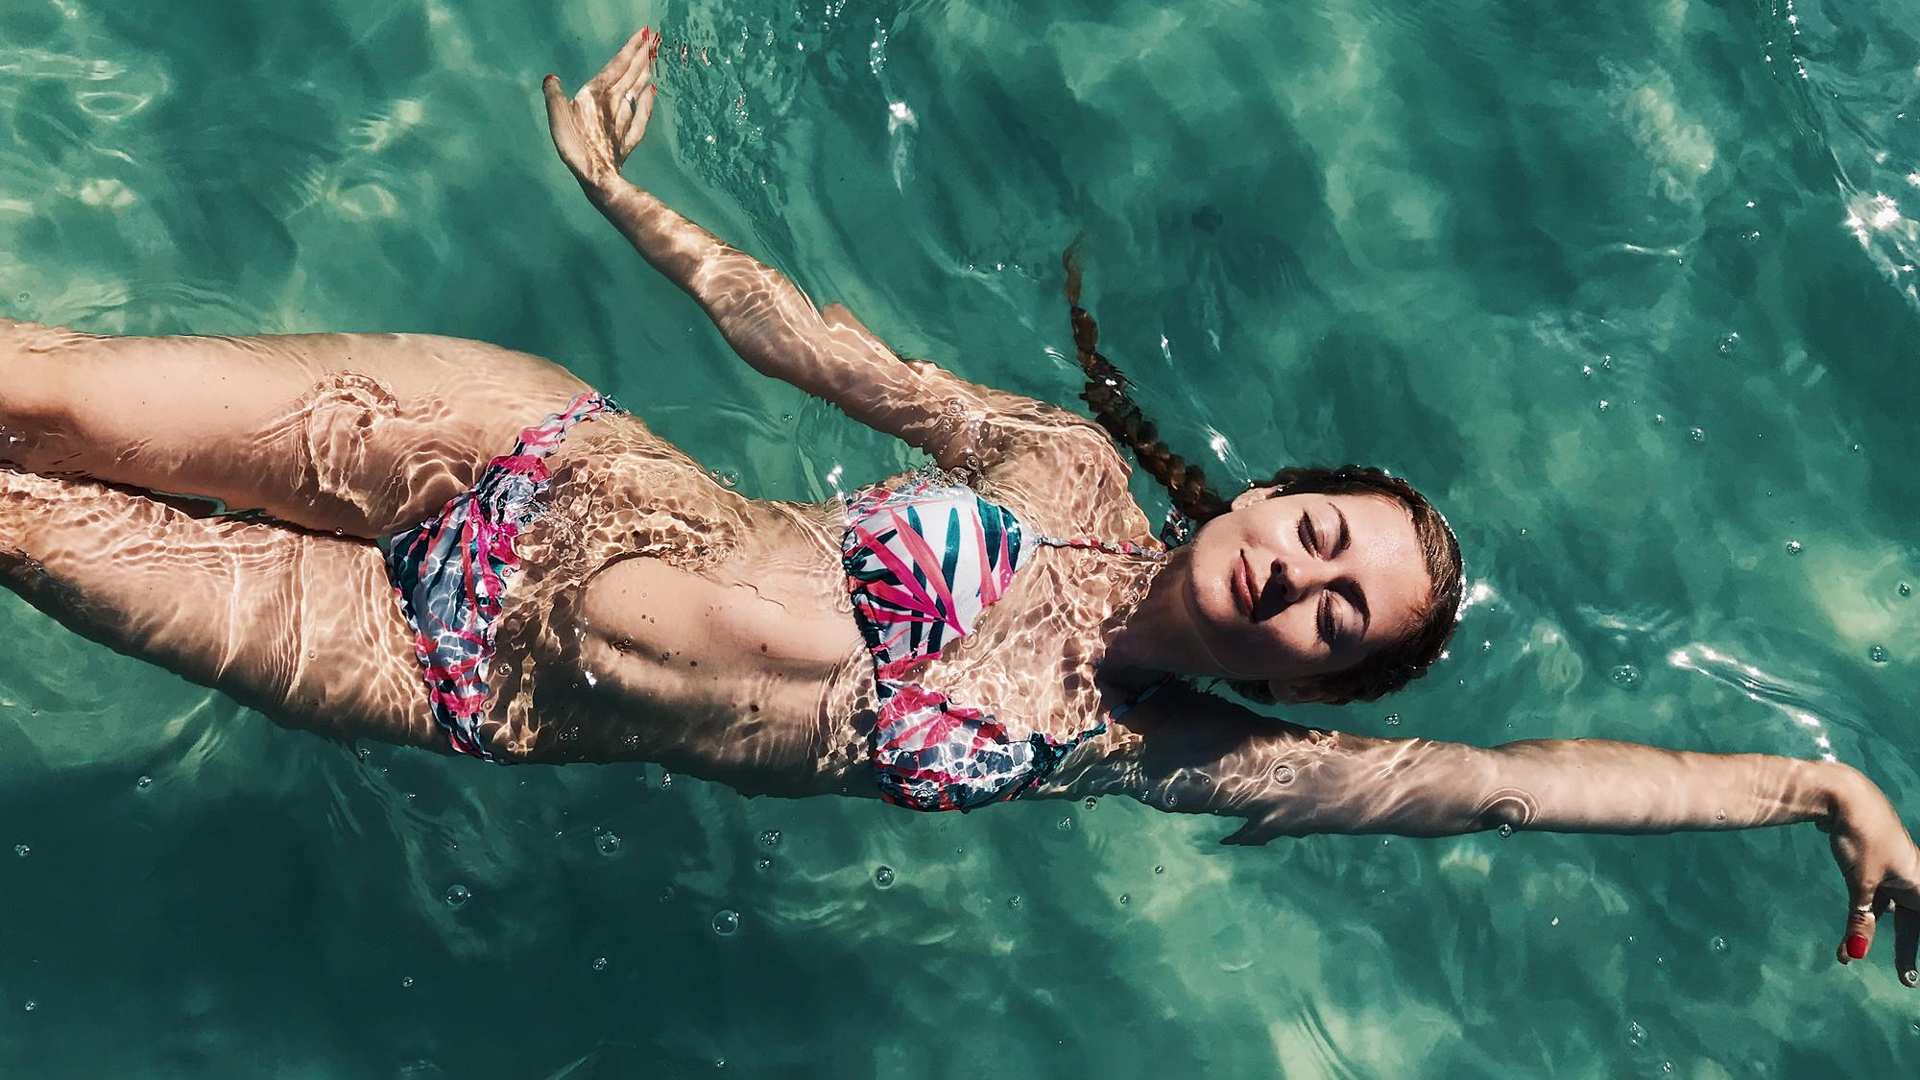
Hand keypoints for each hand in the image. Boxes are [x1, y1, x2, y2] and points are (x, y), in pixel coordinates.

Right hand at [543, 27, 660, 190]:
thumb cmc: (575, 146)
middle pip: (631, 74)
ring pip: (638, 90)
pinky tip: (652, 90)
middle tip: (656, 38)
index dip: (630, 49)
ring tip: (654, 56)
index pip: (617, 66)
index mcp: (596, 94)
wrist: (596, 176)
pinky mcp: (629, 137)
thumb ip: (554, 95)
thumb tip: (551, 78)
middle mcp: (613, 102)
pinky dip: (648, 101)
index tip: (644, 33)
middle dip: (643, 54)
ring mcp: (624, 119)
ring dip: (646, 71)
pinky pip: (642, 114)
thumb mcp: (557, 117)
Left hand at [1821, 764, 1919, 984]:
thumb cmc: (1860, 836)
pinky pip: (1872, 896)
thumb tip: (1855, 953)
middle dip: (1907, 949)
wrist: (1840, 795)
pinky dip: (1861, 914)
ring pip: (1887, 909)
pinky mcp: (1869, 862)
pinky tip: (1847, 930)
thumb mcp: (1861, 883)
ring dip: (1871, 931)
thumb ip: (1861, 919)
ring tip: (1849, 955)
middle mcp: (1910, 877)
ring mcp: (1890, 869)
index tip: (1913, 975)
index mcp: (1919, 882)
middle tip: (1907, 979)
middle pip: (1912, 921)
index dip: (1917, 948)